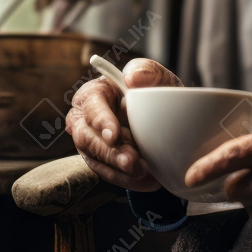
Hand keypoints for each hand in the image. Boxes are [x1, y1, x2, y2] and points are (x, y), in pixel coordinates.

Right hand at [66, 58, 180, 190]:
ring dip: (118, 169)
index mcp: (95, 93)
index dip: (100, 120)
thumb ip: (148, 71)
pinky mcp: (99, 162)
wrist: (166, 121)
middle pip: (86, 137)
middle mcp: (84, 119)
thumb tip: (132, 77)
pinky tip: (146, 180)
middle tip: (133, 162)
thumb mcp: (159, 79)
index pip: (91, 105)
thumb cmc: (155, 95)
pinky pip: (108, 175)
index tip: (114, 135)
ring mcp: (89, 143)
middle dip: (109, 152)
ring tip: (143, 172)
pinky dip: (127, 180)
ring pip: (94, 159)